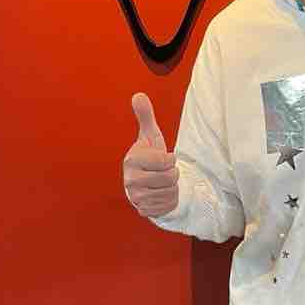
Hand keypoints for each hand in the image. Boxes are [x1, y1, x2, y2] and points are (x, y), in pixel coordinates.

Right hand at [123, 93, 179, 217]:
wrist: (146, 182)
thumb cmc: (150, 156)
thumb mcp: (150, 136)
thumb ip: (146, 116)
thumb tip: (138, 95)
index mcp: (132, 160)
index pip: (166, 160)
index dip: (170, 158)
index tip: (162, 158)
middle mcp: (131, 180)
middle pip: (170, 177)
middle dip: (173, 173)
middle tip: (164, 171)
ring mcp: (136, 197)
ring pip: (170, 191)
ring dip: (172, 187)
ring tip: (162, 182)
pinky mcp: (143, 210)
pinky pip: (168, 205)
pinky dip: (170, 200)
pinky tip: (161, 194)